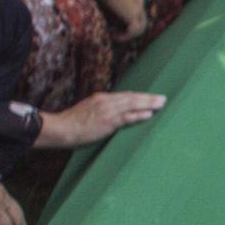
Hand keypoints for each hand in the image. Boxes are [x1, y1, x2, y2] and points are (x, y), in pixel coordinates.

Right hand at [34, 89, 163, 147]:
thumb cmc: (71, 125)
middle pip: (131, 97)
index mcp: (100, 98)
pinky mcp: (107, 121)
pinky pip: (127, 117)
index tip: (149, 97)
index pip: (124, 96)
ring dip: (148, 104)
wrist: (61, 129)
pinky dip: (139, 115)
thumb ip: (99, 112)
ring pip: (132, 105)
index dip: (138, 97)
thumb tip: (111, 118)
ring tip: (161, 104)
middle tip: (163, 98)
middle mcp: (105, 101)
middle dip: (148, 98)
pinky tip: (149, 114)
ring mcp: (107, 110)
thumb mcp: (87, 113)